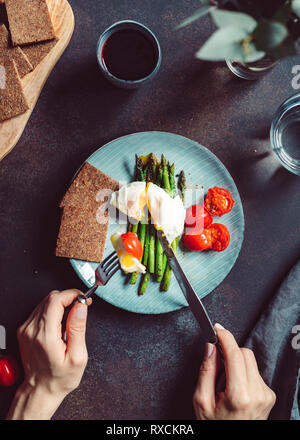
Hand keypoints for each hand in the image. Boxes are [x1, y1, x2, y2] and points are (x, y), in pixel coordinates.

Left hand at [7, 289, 90, 419]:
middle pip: (50, 298)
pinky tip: (60, 323)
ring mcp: (26, 329)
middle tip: (81, 307)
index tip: (83, 299)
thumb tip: (80, 307)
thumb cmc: (59, 378)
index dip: (72, 294)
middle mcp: (32, 330)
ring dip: (61, 303)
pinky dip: (53, 310)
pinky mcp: (25, 330)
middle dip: (68, 298)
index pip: (56, 300)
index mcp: (45, 335)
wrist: (41, 390)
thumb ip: (78, 328)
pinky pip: (40, 310)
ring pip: (45, 302)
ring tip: (72, 317)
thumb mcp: (77, 357)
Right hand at [193, 324, 275, 419]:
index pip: (235, 354)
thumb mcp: (201, 401)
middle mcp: (257, 393)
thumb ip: (206, 371)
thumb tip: (210, 347)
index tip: (217, 328)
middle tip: (216, 364)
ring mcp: (266, 395)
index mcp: (239, 395)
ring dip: (236, 363)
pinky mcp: (269, 395)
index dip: (225, 337)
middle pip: (245, 353)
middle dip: (229, 352)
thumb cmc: (215, 425)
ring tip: (225, 383)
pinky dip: (243, 373)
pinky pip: (254, 372)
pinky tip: (234, 389)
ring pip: (251, 361)